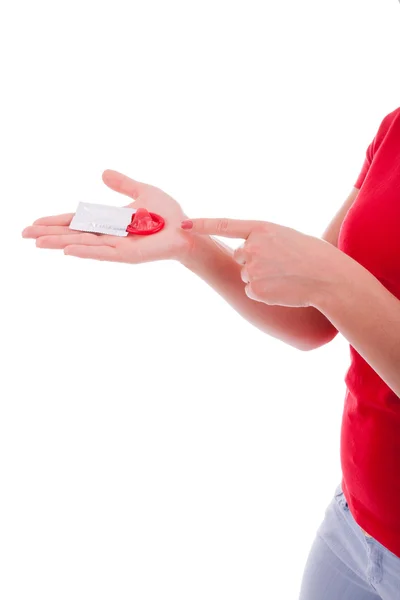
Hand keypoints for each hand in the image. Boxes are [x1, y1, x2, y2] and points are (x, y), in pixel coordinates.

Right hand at [22, 170, 192, 262]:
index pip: (76, 221)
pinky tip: (67, 251)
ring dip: (60, 243)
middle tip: (24, 235)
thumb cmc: (168, 214)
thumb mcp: (142, 191)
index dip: (55, 222)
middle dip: (48, 234)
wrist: (187, 230)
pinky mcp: (127, 255)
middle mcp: (109, 236)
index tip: (34, 223)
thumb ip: (122, 184)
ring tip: (38, 243)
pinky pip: (103, 253)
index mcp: (109, 222)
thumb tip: (103, 172)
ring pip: (82, 244)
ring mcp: (116, 247)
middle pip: (73, 234)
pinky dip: (85, 252)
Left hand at [181, 217, 348, 306]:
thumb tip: (244, 251)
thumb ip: (262, 239)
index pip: (225, 225)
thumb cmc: (314, 255)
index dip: (202, 225)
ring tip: (285, 276)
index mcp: (262, 229)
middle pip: (240, 255)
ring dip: (261, 277)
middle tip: (280, 264)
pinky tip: (282, 289)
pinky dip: (264, 293)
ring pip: (246, 274)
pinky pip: (251, 291)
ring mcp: (252, 269)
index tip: (184, 225)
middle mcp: (252, 247)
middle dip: (254, 260)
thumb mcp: (287, 236)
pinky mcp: (254, 289)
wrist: (329, 279)